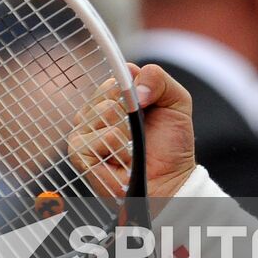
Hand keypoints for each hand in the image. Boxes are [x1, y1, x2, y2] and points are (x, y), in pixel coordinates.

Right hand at [69, 63, 196, 199]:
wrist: (170, 181)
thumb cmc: (171, 145)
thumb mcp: (177, 102)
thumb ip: (159, 79)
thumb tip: (135, 87)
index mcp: (114, 96)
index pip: (116, 76)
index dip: (133, 88)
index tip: (146, 103)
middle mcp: (95, 111)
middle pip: (108, 91)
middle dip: (132, 112)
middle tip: (140, 130)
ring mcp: (85, 131)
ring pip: (104, 112)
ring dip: (127, 134)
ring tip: (131, 148)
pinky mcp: (80, 153)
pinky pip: (102, 138)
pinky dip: (119, 151)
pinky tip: (123, 162)